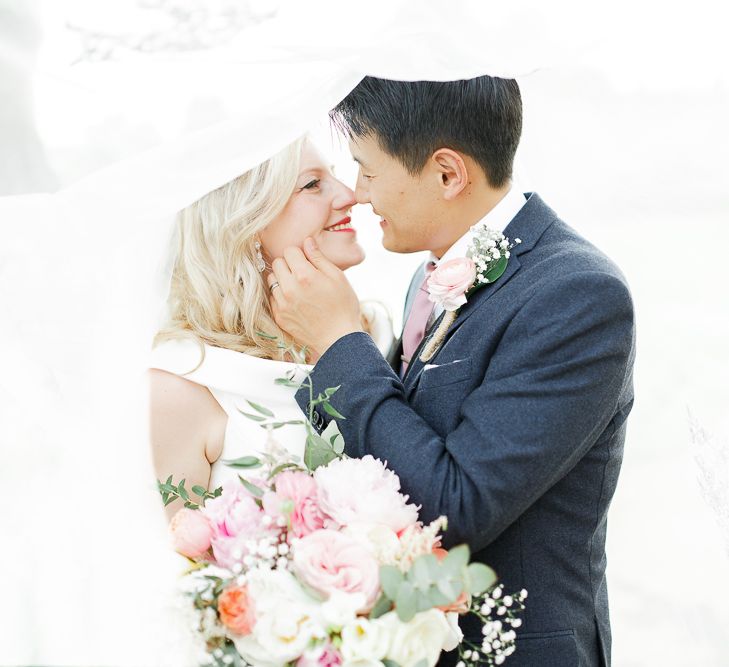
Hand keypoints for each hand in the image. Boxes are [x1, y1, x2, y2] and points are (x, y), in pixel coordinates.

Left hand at [267, 237, 362, 358]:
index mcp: (305, 276)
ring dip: (282, 279)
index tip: (307, 261)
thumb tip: (307, 241)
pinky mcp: (279, 316)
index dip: (300, 254)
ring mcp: (282, 304)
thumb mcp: (338, 277)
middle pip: (277, 263)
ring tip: (298, 287)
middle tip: (302, 273)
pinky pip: (272, 297)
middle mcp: (289, 288)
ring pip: (272, 279)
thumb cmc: (343, 307)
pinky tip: (295, 300)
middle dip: (289, 264)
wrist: (339, 339)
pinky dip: (281, 295)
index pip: (290, 251)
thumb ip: (319, 258)